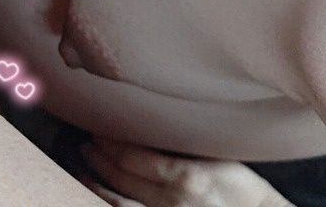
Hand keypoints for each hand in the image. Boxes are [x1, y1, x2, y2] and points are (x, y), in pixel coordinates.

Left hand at [80, 137, 292, 206]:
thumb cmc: (240, 185)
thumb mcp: (215, 156)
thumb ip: (182, 147)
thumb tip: (150, 126)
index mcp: (186, 176)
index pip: (134, 156)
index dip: (112, 142)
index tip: (100, 128)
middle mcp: (173, 201)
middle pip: (123, 176)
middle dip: (101, 156)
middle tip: (88, 140)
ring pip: (119, 201)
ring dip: (97, 180)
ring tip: (84, 162)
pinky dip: (109, 204)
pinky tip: (97, 193)